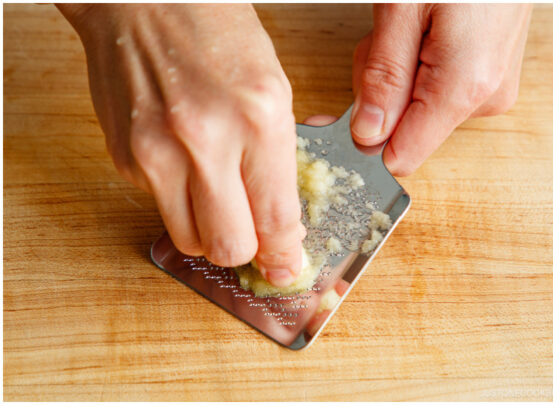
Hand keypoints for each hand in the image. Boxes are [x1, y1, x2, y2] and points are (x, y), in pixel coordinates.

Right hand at [58, 4, 305, 286]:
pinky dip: (178, 198)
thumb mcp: (273, 87)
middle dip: (248, 253)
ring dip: (210, 234)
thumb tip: (284, 218)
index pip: (276, 219)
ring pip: (191, 239)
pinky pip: (160, 205)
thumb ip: (278, 154)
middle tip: (256, 243)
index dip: (285, 253)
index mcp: (259, 118)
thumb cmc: (215, 32)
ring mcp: (157, 152)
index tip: (288, 263)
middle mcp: (206, 140)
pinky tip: (186, 163)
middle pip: (230, 246)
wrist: (143, 0)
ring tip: (222, 206)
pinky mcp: (124, 157)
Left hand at [350, 4, 532, 175]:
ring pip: (421, 104)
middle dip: (380, 89)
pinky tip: (428, 27)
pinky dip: (422, 62)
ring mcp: (495, 88)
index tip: (327, 119)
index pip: (402, 155)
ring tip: (412, 21)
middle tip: (383, 36)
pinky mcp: (495, 76)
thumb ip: (383, 75)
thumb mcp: (403, 6)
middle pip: (407, 127)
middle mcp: (487, 97)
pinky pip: (442, 87)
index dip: (359, 140)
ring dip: (400, 71)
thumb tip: (366, 134)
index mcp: (464, 86)